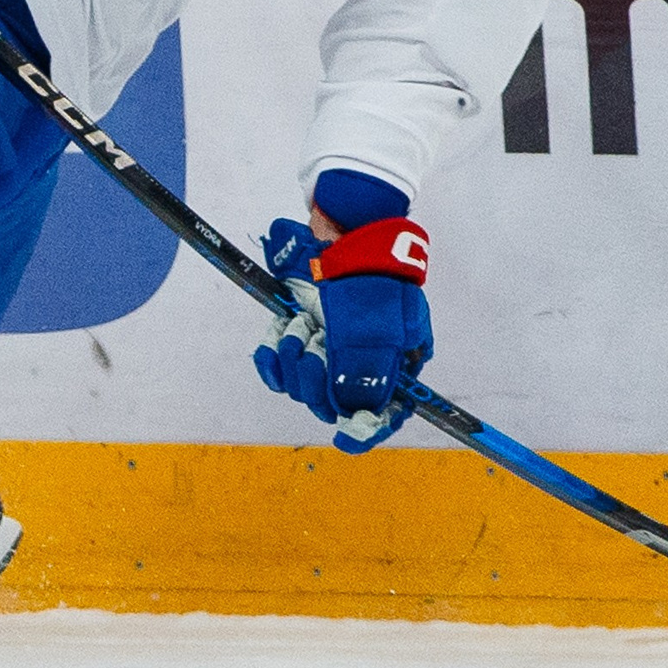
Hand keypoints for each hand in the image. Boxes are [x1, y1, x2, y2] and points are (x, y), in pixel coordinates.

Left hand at [251, 216, 433, 450]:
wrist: (338, 232)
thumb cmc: (367, 280)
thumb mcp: (375, 331)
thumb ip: (366, 376)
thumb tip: (354, 414)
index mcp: (394, 365)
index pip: (384, 412)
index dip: (367, 427)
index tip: (348, 435)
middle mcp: (360, 362)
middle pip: (333, 401)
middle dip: (319, 376)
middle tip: (318, 344)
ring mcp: (326, 348)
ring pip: (301, 383)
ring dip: (295, 353)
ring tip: (302, 323)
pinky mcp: (296, 333)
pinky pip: (275, 365)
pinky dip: (272, 354)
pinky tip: (277, 335)